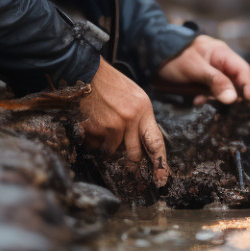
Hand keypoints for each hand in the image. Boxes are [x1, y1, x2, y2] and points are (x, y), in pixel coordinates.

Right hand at [79, 59, 168, 185]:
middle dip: (131, 164)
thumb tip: (140, 143)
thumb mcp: (135, 97)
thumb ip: (140, 119)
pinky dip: (94, 139)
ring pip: (113, 150)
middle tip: (131, 171)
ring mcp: (113, 124)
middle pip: (134, 153)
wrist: (88, 72)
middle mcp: (131, 118)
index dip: (159, 163)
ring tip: (103, 128)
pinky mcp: (97, 128)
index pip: (156, 141)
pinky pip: (96, 145)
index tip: (161, 178)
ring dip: (108, 145)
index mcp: (144, 109)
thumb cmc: (111, 85)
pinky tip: (93, 124)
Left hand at [154, 34, 249, 104]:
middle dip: (231, 94)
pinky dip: (206, 97)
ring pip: (224, 88)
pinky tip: (196, 100)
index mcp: (222, 53)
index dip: (248, 86)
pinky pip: (212, 91)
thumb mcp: (195, 68)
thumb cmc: (175, 56)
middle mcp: (220, 62)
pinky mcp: (203, 80)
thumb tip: (233, 99)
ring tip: (201, 100)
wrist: (152, 55)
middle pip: (236, 81)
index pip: (243, 70)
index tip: (246, 101)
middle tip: (224, 106)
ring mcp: (212, 71)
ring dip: (216, 97)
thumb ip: (215, 82)